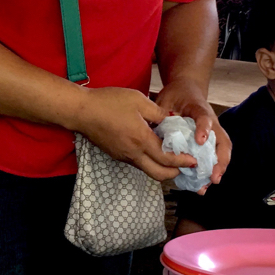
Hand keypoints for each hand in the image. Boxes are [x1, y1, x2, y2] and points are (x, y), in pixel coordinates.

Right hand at [70, 86, 188, 180]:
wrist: (81, 111)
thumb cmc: (109, 102)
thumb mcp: (138, 100)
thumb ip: (158, 112)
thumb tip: (171, 119)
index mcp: (141, 140)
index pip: (167, 158)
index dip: (182, 161)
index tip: (193, 160)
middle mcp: (133, 153)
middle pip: (158, 174)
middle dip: (174, 173)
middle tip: (185, 165)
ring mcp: (123, 156)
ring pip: (147, 169)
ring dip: (161, 167)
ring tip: (172, 157)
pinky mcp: (116, 154)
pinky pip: (137, 162)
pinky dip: (149, 160)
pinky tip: (152, 148)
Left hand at [154, 78, 230, 192]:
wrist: (187, 89)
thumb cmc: (176, 95)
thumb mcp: (166, 99)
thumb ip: (161, 114)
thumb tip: (152, 130)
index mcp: (199, 109)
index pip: (204, 117)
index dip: (204, 129)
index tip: (200, 140)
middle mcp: (210, 123)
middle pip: (222, 141)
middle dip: (219, 160)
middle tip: (213, 176)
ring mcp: (212, 133)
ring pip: (221, 151)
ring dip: (217, 168)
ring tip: (209, 183)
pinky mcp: (209, 141)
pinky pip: (213, 156)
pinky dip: (209, 170)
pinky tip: (201, 184)